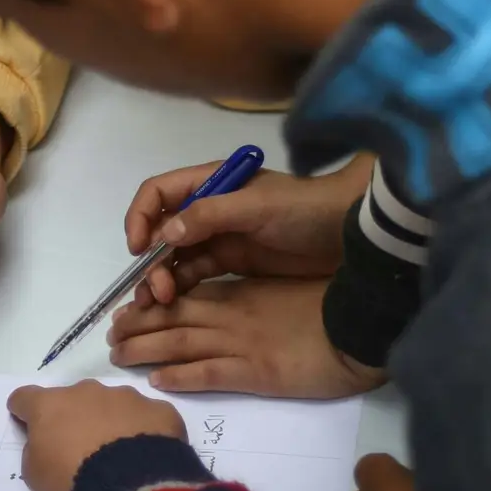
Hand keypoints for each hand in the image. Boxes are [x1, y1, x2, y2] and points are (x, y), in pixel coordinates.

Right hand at [8, 380, 187, 490]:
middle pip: (74, 398)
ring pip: (113, 404)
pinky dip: (144, 432)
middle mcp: (87, 391)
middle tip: (80, 447)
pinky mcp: (159, 410)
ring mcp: (126, 397)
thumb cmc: (72, 479)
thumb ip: (36, 453)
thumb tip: (46, 445)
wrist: (130, 485)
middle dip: (75, 417)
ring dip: (111, 422)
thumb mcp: (36, 475)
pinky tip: (147, 456)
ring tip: (119, 454)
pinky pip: (147, 418)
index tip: (24, 417)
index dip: (23, 408)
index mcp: (51, 405)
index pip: (25, 397)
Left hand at [109, 277, 384, 398]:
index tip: (130, 308)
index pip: (186, 294)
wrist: (363, 325)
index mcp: (242, 293)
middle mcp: (233, 315)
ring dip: (144, 348)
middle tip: (111, 333)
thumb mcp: (289, 292)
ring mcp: (241, 343)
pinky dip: (179, 376)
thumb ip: (258, 297)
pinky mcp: (255, 372)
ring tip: (118, 356)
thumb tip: (237, 305)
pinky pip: (207, 373)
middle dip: (138, 324)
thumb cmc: (334, 305)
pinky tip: (156, 381)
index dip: (153, 301)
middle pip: (172, 317)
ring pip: (178, 343)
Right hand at [124, 155, 372, 308]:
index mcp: (210, 185)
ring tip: (160, 302)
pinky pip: (195, 276)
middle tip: (156, 290)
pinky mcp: (232, 265)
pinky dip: (179, 289)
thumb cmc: (304, 210)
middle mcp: (208, 210)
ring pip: (174, 258)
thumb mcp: (257, 206)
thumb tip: (165, 234)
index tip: (138, 247)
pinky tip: (173, 305)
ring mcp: (219, 239)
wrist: (351, 233)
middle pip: (161, 231)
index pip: (158, 193)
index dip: (141, 217)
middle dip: (150, 259)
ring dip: (160, 278)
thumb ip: (210, 215)